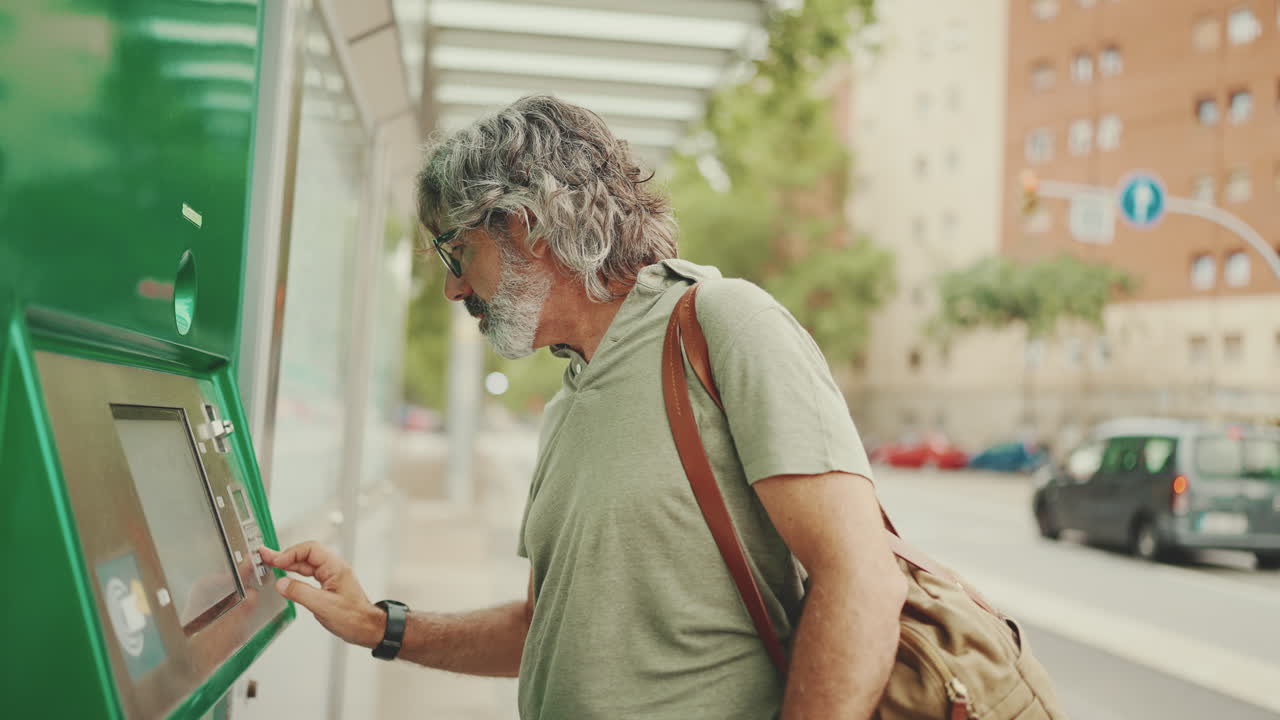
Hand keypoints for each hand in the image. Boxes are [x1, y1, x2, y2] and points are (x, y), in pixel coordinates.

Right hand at [259, 542, 382, 648]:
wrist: (367, 629)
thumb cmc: (354, 618)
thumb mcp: (324, 606)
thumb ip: (300, 593)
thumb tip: (281, 583)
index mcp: (336, 568)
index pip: (310, 549)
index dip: (291, 553)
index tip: (276, 560)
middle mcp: (334, 568)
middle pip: (306, 554)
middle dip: (285, 555)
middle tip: (266, 556)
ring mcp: (331, 576)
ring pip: (306, 564)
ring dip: (288, 563)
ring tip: (270, 562)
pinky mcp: (328, 585)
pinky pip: (308, 574)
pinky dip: (294, 573)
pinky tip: (284, 576)